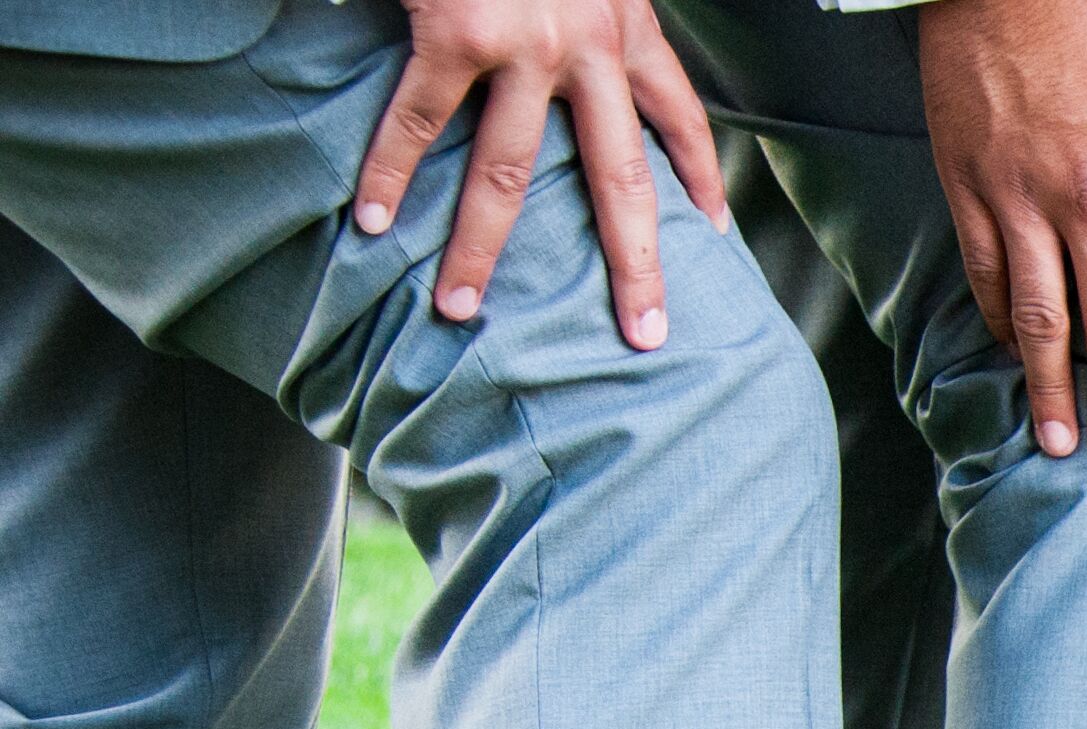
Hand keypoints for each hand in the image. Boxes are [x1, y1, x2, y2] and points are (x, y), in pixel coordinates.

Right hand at [354, 0, 727, 349]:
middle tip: (645, 337)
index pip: (681, 119)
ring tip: (458, 310)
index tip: (716, 235)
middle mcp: (590, 48)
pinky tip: (368, 221)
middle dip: (637, 267)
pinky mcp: (457, 32)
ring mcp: (524, 45)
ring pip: (508, 173)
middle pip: (623, 181)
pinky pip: (417, 120)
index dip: (703, 180)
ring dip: (479, 248)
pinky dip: (387, 172)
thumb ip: (590, 12)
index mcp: (628, 26)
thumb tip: (577, 61)